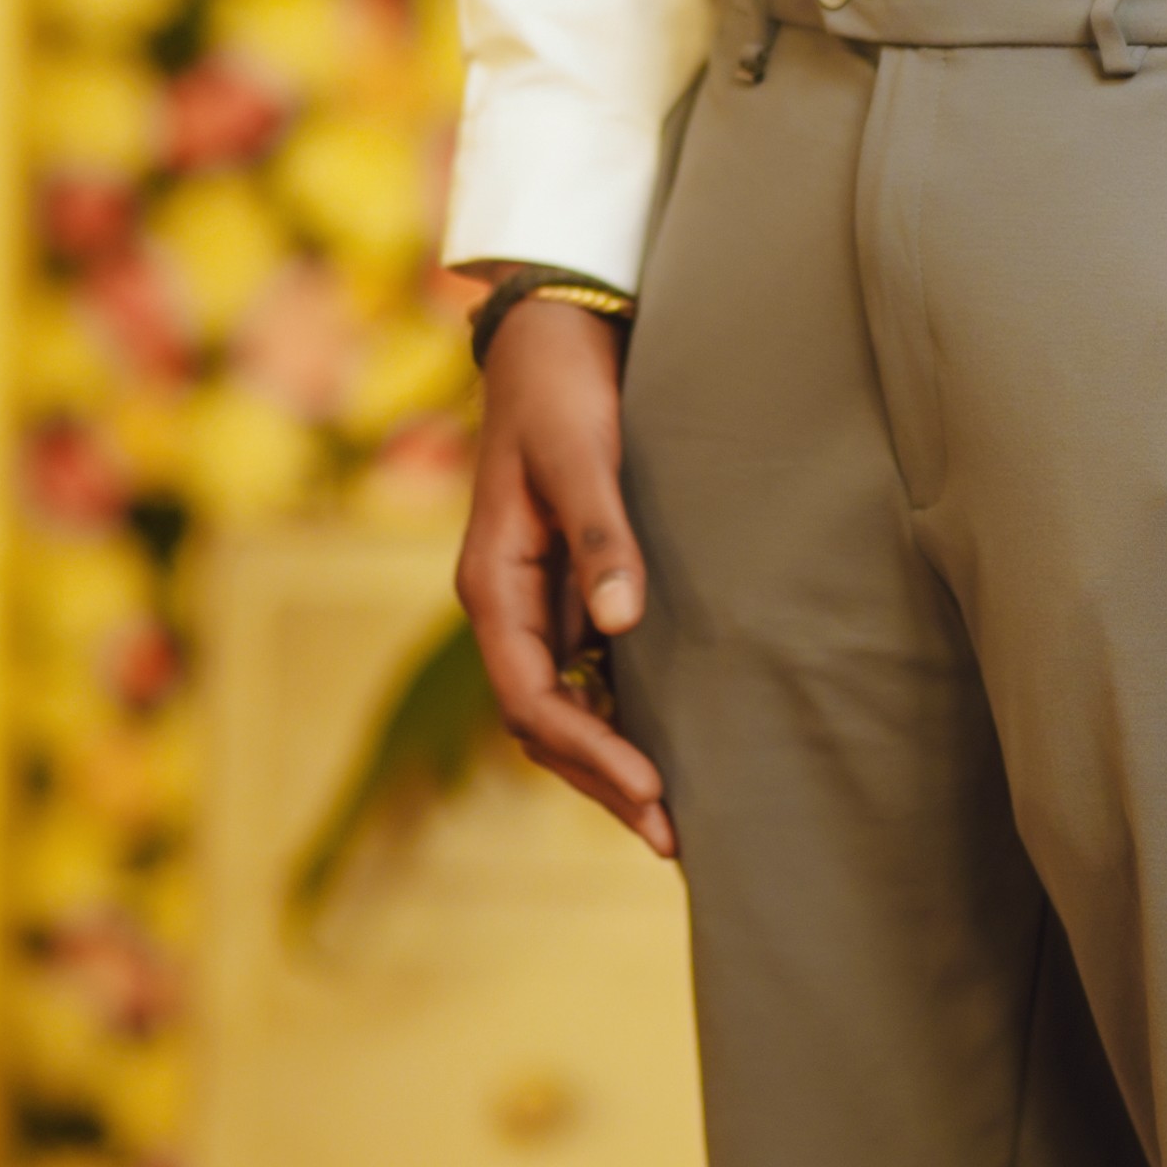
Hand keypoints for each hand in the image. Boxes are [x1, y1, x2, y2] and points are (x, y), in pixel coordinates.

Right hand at [456, 295, 678, 862]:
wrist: (556, 331)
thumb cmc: (565, 388)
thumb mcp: (582, 454)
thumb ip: (602, 536)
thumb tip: (619, 624)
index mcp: (492, 582)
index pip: (529, 697)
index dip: (588, 751)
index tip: (651, 789)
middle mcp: (507, 604)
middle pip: (542, 723)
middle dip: (601, 780)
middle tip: (673, 835)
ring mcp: (536, 601)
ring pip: (560, 708)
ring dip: (608, 762)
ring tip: (672, 818)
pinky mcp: (570, 588)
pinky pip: (586, 675)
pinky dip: (618, 718)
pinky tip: (667, 743)